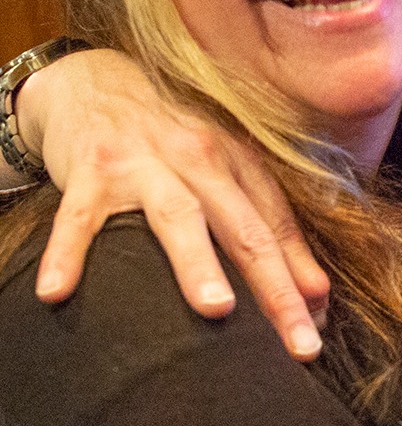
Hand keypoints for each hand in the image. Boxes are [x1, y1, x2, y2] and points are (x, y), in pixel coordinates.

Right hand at [18, 50, 328, 359]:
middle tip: (299, 342)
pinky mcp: (89, 168)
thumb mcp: (225, 173)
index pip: (277, 230)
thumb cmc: (172, 142)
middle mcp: (200, 159)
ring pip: (177, 215)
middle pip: (245, 230)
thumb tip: (319, 294)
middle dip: (275, 287)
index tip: (317, 334)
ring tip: (217, 309)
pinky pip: (78, 217)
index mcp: (238, 165)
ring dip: (197, 262)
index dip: (301, 282)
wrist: (97, 83)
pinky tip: (57, 292)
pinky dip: (68, 252)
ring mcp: (144, 163)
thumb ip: (269, 227)